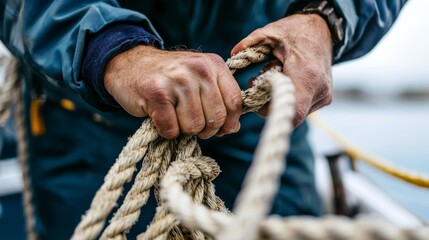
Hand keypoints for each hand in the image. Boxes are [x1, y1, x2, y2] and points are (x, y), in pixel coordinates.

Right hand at [104, 45, 241, 138]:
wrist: (129, 63)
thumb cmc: (169, 78)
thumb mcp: (199, 78)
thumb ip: (219, 99)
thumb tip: (232, 129)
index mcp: (213, 64)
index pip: (235, 101)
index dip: (229, 122)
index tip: (220, 129)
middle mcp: (198, 69)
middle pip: (216, 118)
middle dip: (204, 130)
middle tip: (190, 123)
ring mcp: (177, 80)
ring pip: (194, 126)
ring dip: (183, 130)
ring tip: (173, 116)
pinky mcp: (156, 93)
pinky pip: (171, 129)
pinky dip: (166, 131)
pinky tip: (160, 118)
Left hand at [232, 14, 332, 126]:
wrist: (322, 29)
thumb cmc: (297, 30)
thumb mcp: (272, 32)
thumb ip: (252, 42)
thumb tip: (233, 52)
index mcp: (307, 74)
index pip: (292, 111)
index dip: (269, 112)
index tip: (256, 97)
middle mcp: (319, 89)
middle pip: (289, 112)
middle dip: (268, 102)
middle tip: (258, 81)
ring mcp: (323, 96)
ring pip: (294, 111)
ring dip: (277, 98)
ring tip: (273, 77)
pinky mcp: (324, 99)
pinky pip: (301, 107)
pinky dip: (288, 97)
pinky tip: (285, 80)